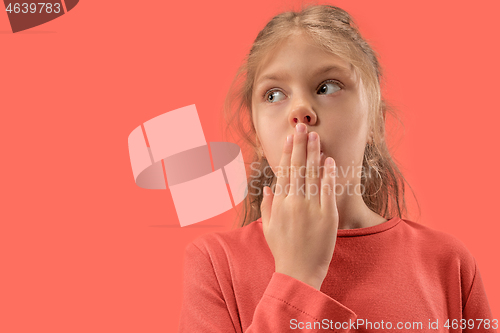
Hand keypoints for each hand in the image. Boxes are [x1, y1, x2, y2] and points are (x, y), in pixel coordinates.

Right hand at [260, 123, 338, 289]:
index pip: (283, 171)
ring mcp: (310, 208)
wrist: (299, 272)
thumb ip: (267, 206)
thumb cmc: (283, 250)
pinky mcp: (326, 216)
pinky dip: (327, 175)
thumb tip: (268, 188)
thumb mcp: (269, 228)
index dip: (287, 153)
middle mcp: (293, 202)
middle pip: (297, 168)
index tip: (290, 137)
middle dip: (300, 145)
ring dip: (313, 154)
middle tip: (302, 127)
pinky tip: (328, 160)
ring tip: (315, 136)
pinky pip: (326, 191)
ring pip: (311, 175)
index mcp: (279, 203)